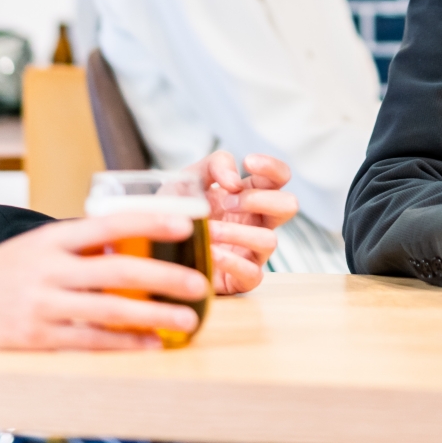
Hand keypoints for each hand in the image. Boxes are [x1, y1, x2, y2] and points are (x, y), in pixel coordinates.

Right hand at [0, 212, 211, 349]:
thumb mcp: (34, 246)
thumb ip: (78, 247)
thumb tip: (130, 244)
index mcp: (51, 239)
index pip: (110, 224)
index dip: (151, 221)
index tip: (188, 222)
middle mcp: (49, 268)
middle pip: (119, 270)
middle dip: (166, 276)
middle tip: (201, 283)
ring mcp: (41, 304)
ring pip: (110, 309)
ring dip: (155, 315)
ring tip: (188, 319)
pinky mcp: (34, 337)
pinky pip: (89, 341)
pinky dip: (124, 343)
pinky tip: (151, 344)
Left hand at [190, 150, 299, 294]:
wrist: (152, 247)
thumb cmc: (177, 210)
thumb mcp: (190, 178)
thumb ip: (215, 165)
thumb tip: (235, 181)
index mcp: (250, 195)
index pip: (279, 177)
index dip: (271, 167)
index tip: (247, 162)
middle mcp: (257, 223)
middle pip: (289, 206)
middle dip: (259, 199)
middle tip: (228, 202)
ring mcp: (251, 252)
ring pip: (270, 241)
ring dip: (238, 232)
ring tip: (209, 230)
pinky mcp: (240, 280)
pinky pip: (252, 273)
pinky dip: (231, 262)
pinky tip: (210, 252)